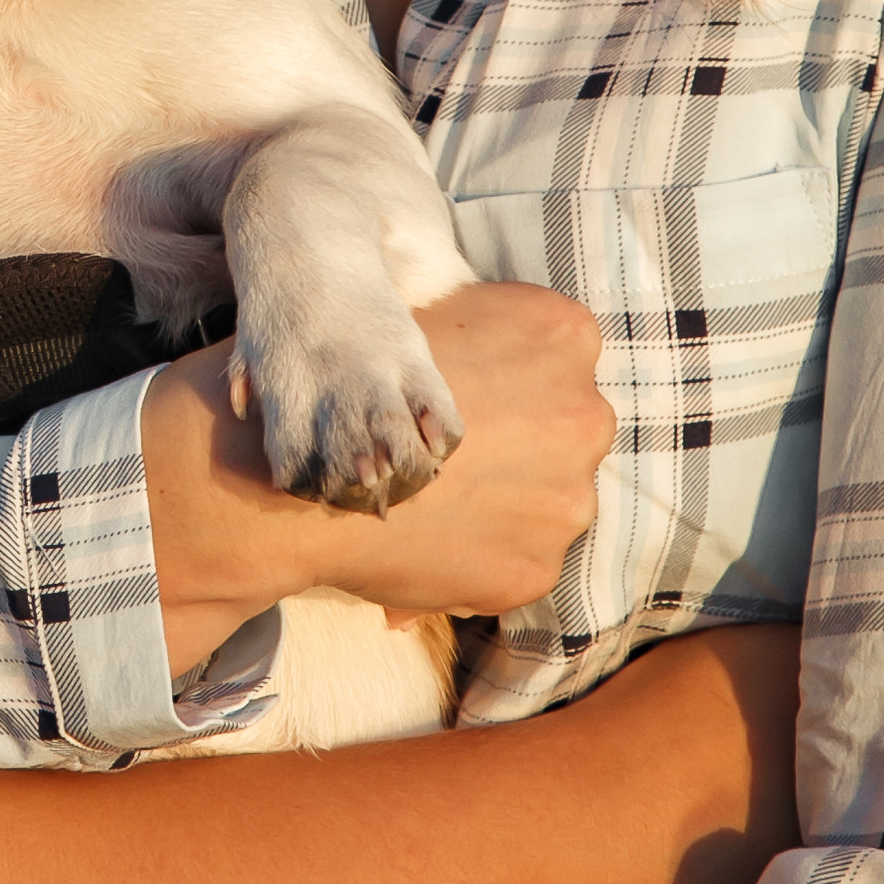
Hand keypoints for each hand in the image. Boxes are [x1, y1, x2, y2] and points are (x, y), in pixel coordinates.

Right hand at [145, 282, 610, 671]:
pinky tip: (435, 536)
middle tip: (455, 455)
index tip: (474, 395)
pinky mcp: (535, 568)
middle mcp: (584, 416)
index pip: (563, 363)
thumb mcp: (437, 315)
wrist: (299, 477)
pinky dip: (485, 554)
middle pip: (569, 434)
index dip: (514, 382)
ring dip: (510, 502)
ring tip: (440, 500)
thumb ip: (493, 329)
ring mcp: (567, 499)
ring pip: (553, 501)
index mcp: (564, 337)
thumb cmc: (349, 377)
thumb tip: (518, 344)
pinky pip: (522, 561)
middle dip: (522, 444)